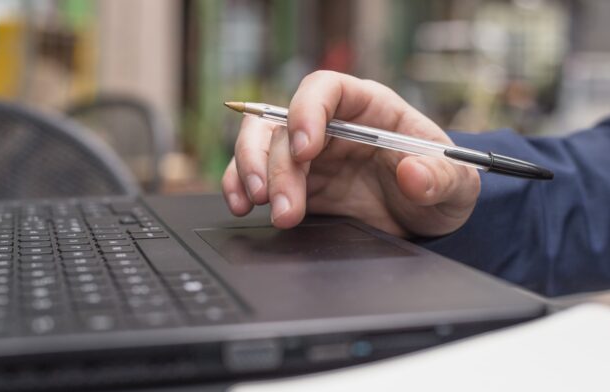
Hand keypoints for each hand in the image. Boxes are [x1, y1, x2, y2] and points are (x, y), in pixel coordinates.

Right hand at [221, 71, 480, 237]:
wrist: (424, 222)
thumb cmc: (439, 186)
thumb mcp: (456, 185)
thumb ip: (440, 177)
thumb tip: (413, 172)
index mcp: (369, 108)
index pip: (326, 89)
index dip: (307, 111)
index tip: (306, 149)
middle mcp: (331, 126)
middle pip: (283, 123)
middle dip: (275, 163)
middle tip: (281, 202)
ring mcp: (309, 156)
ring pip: (260, 146)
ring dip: (250, 173)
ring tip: (259, 205)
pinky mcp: (296, 185)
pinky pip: (255, 176)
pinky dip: (240, 187)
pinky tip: (242, 206)